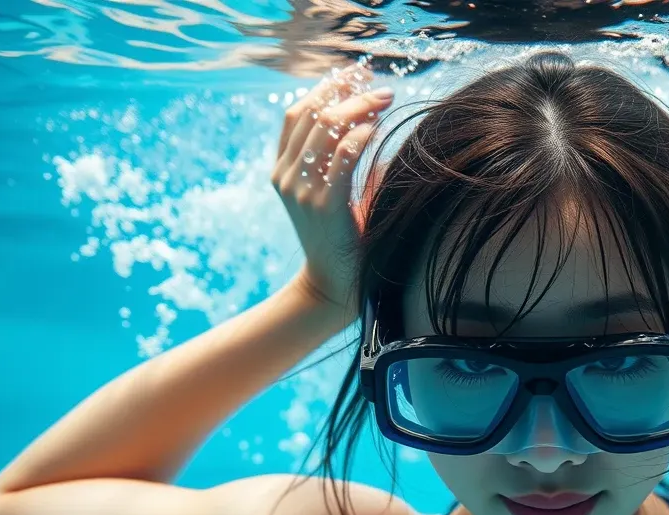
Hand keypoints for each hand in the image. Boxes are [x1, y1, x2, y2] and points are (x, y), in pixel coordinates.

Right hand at [272, 63, 392, 306]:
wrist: (334, 287)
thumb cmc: (345, 238)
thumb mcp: (335, 192)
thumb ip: (344, 159)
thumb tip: (374, 121)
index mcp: (284, 169)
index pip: (296, 113)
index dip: (325, 87)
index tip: (355, 74)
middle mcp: (285, 175)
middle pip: (311, 112)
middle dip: (346, 90)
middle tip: (378, 85)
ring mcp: (301, 190)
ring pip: (326, 127)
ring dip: (358, 106)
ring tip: (385, 99)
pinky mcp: (323, 204)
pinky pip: (343, 155)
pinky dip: (361, 134)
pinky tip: (378, 127)